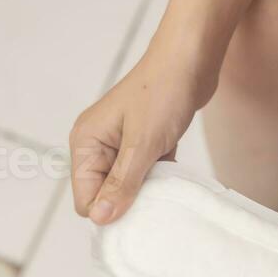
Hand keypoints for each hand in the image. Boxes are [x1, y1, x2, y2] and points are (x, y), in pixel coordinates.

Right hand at [69, 43, 215, 224]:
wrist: (192, 58)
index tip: (139, 214)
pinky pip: (146, 173)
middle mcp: (98, 144)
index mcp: (86, 142)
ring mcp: (121, 142)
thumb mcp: (142, 144)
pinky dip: (160, 178)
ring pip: (128, 185)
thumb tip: (100, 218)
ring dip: (147, 190)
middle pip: (106, 194)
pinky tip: (176, 176)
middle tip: (157, 201)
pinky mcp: (144, 141)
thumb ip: (121, 183)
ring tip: (168, 186)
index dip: (109, 211)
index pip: (86, 198)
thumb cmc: (164, 92)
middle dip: (128, 203)